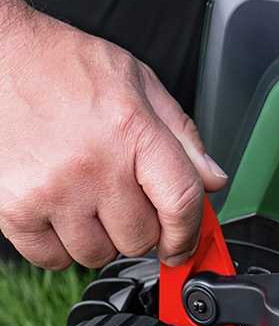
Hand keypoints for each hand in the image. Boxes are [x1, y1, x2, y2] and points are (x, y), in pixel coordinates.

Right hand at [0, 0, 226, 269]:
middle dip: (141, 226)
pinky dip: (61, 247)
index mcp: (132, 132)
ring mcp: (52, 190)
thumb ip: (182, 135)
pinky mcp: (14, 208)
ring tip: (90, 201)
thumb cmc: (65, 66)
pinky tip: (61, 215)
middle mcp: (94, 166)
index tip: (184, 245)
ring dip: (101, 238)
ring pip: (99, 254)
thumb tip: (213, 181)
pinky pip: (53, 259)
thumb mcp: (139, 83)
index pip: (180, 203)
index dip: (189, 234)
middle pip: (141, 237)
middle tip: (124, 199)